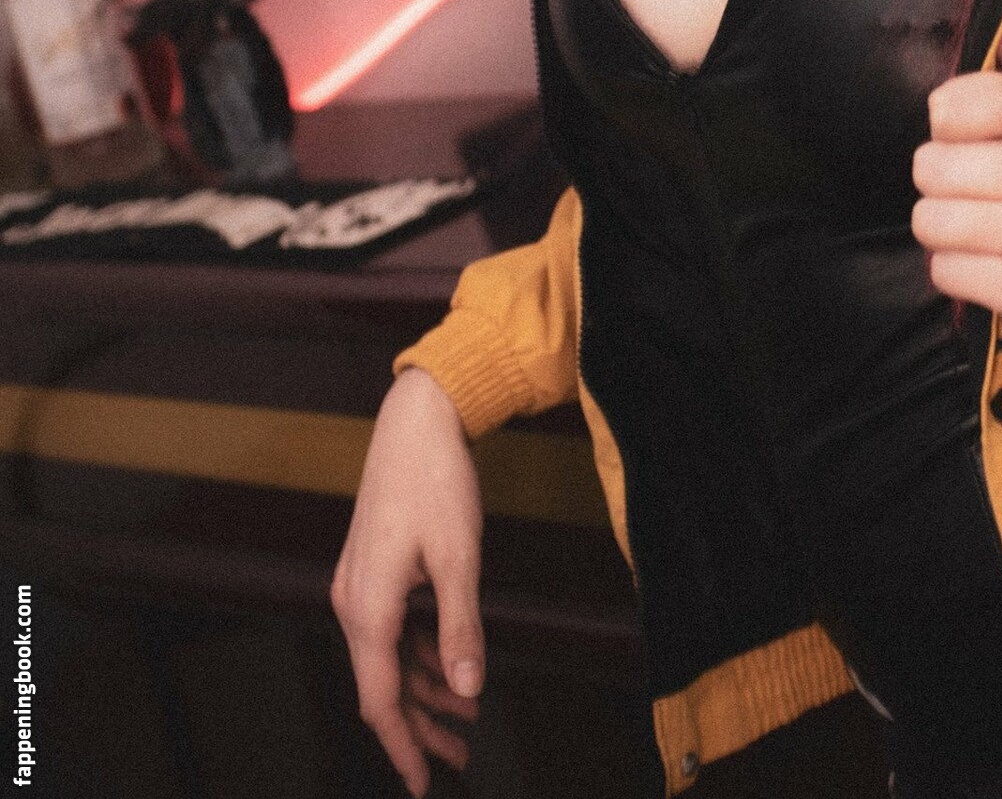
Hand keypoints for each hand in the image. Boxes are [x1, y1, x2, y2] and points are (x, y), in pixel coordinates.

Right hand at [331, 367, 485, 796]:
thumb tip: (468, 689)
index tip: (426, 784)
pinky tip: (451, 662)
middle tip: (462, 754)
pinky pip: (393, 628)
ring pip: (390, 658)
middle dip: (423, 725)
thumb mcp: (459, 557)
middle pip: (385, 685)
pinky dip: (421, 651)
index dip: (403, 747)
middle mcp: (353, 603)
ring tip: (469, 714)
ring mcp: (360, 585)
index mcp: (368, 608)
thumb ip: (461, 628)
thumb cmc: (437, 480)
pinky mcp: (372, 568)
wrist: (417, 418)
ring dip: (427, 687)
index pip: (380, 700)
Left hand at [911, 0, 1001, 351]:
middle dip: (937, 183)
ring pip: (934, 221)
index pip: (955, 103)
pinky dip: (954, 271)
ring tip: (975, 228)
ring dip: (941, 230)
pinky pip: (947, 270)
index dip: (942, 124)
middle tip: (970, 192)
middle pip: (933, 167)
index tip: (963, 135)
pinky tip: (986, 265)